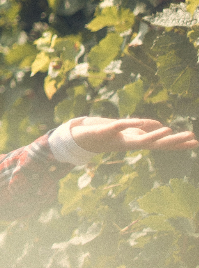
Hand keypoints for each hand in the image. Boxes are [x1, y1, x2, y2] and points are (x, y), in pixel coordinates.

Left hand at [70, 117, 198, 153]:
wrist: (80, 139)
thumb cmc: (105, 135)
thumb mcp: (126, 130)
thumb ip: (141, 129)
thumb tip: (158, 125)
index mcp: (136, 142)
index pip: (161, 144)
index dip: (178, 144)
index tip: (196, 142)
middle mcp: (130, 143)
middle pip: (156, 144)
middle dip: (174, 142)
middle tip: (193, 139)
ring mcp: (118, 139)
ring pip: (139, 140)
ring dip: (154, 136)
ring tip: (169, 129)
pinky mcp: (105, 131)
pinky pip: (118, 127)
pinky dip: (128, 125)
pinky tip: (140, 122)